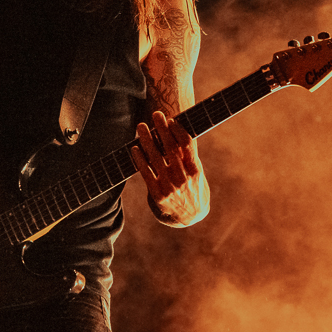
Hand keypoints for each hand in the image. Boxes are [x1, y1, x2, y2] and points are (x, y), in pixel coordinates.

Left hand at [130, 110, 204, 224]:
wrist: (190, 216)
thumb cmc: (193, 188)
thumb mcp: (196, 173)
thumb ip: (187, 157)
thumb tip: (177, 133)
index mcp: (195, 170)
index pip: (186, 145)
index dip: (177, 130)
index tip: (170, 120)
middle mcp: (183, 178)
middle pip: (170, 148)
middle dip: (161, 129)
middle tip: (155, 114)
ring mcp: (170, 187)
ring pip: (156, 158)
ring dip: (147, 140)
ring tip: (141, 127)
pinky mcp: (158, 195)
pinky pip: (146, 173)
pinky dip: (139, 160)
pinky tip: (135, 148)